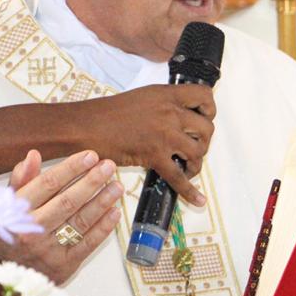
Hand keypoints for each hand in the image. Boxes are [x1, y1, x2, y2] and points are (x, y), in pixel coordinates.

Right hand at [0, 84, 214, 206]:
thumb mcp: (143, 98)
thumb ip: (165, 104)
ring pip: (198, 152)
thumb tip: (181, 115)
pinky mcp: (155, 156)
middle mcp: (170, 113)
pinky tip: (198, 200)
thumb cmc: (109, 113)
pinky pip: (180, 177)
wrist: (86, 127)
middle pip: (206, 128)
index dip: (209, 109)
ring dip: (196, 162)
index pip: (204, 96)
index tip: (204, 118)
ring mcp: (164, 134)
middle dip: (204, 141)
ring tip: (187, 166)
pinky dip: (191, 191)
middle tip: (193, 147)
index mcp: (167, 95)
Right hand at [0, 149, 122, 295]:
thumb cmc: (7, 236)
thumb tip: (33, 155)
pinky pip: (87, 243)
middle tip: (108, 167)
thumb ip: (22, 181)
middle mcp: (33, 230)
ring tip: (116, 186)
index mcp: (17, 212)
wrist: (0, 280)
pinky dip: (103, 227)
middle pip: (67, 201)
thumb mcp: (5, 208)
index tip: (90, 156)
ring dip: (102, 201)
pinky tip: (114, 212)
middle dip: (91, 181)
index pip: (47, 184)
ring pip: (80, 221)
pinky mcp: (63, 265)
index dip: (71, 168)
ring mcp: (49, 249)